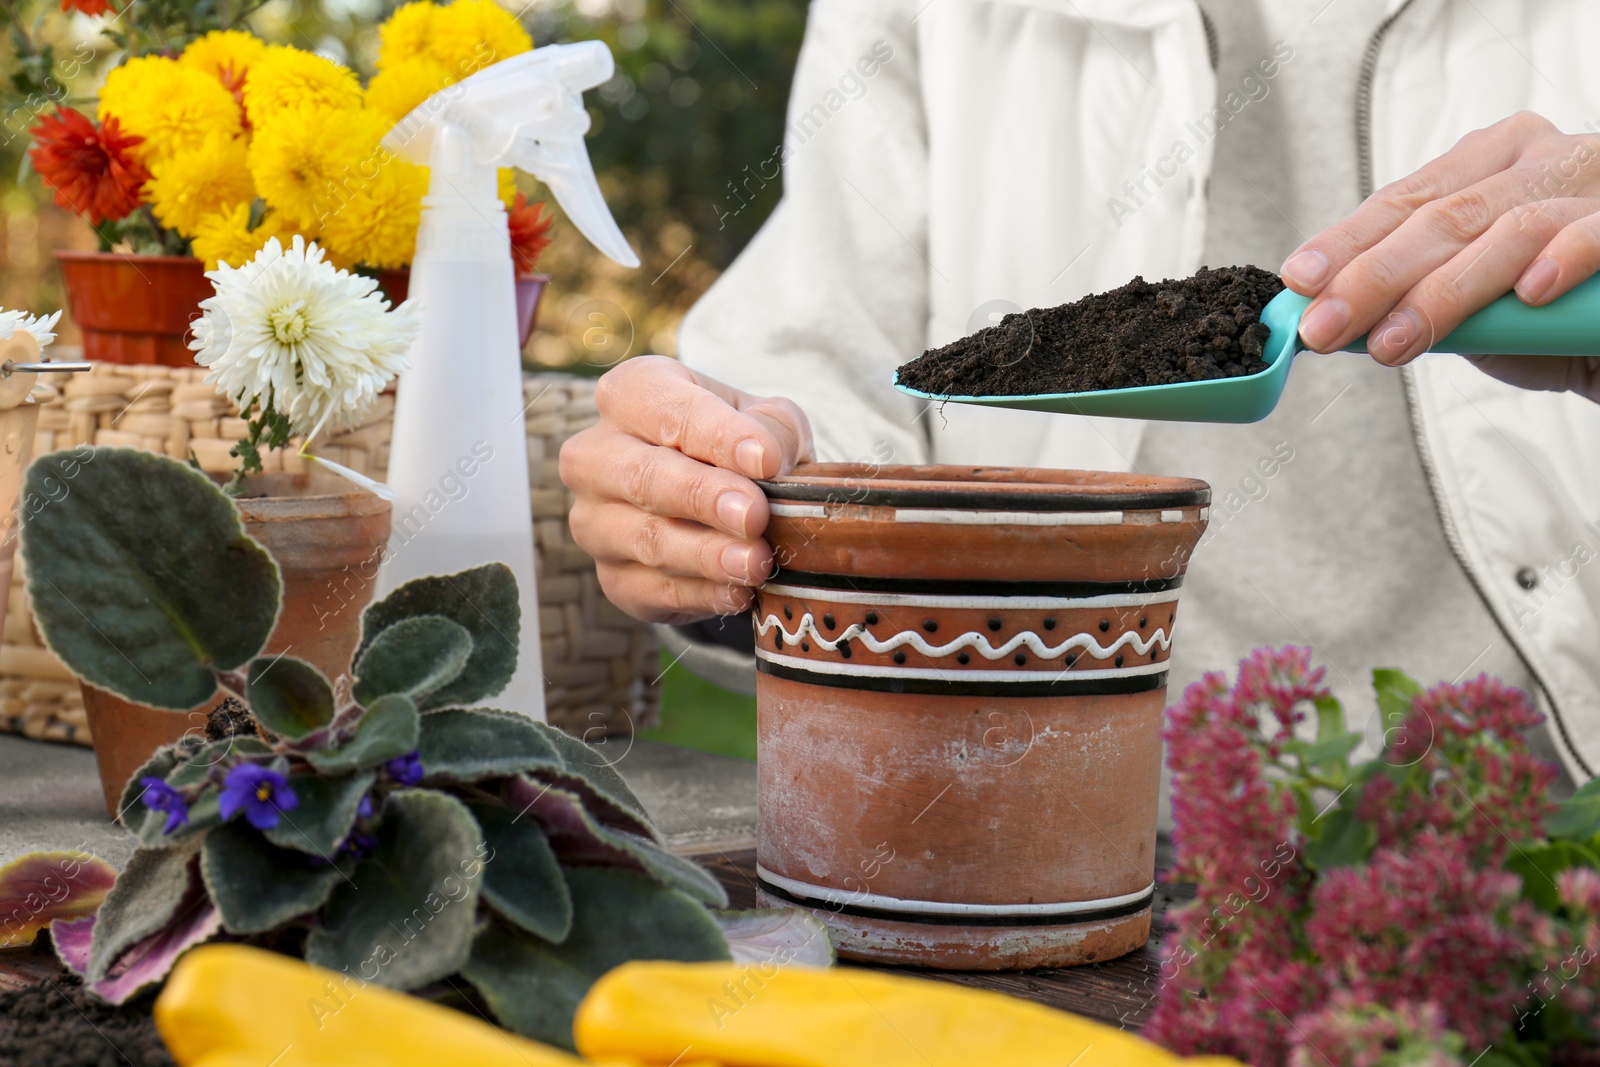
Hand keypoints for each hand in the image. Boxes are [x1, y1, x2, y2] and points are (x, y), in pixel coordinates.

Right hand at [560, 356, 812, 623]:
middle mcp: (596, 455)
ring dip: (705, 553)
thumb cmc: (740, 448)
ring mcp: (595, 520)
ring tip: (756, 562)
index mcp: (631, 394)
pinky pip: (650, 589)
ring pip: (644, 538)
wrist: (726, 504)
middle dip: (701, 497)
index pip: (667, 411)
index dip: (718, 436)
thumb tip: (766, 459)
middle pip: (641, 476)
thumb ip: (772, 432)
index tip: (766, 460)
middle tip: (754, 515)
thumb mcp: (767, 423)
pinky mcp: (612, 577)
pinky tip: (738, 591)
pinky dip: (700, 593)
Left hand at [1280, 111, 1599, 399]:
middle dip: (1374, 277)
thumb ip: (1416, 297)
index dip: (1347, 242)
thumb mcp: (1473, 303)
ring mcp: (1591, 187)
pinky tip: (1529, 292)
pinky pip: (1592, 234)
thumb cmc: (1554, 313)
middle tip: (1324, 326)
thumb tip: (1328, 316)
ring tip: (1393, 342)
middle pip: (1443, 216)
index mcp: (1492, 162)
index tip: (1299, 282)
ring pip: (1507, 228)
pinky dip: (1560, 259)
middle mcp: (1540, 161)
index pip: (1405, 200)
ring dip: (1444, 292)